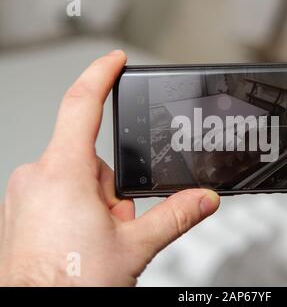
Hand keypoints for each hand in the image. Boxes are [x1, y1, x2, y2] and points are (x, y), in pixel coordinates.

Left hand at [0, 50, 219, 285]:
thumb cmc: (70, 284)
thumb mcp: (133, 246)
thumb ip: (175, 215)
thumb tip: (205, 198)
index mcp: (64, 174)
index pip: (81, 104)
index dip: (101, 75)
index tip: (116, 60)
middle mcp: (38, 176)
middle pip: (92, 160)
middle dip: (113, 189)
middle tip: (117, 224)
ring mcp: (26, 194)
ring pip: (78, 180)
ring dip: (97, 203)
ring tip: (98, 238)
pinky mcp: (23, 209)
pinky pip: (59, 193)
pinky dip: (77, 210)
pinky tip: (81, 240)